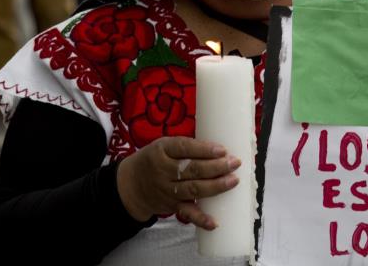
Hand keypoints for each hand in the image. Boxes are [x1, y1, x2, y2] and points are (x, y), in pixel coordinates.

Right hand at [116, 136, 241, 229]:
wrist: (132, 185)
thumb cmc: (155, 159)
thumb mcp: (164, 145)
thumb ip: (187, 146)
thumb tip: (220, 148)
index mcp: (162, 150)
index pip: (184, 148)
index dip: (204, 149)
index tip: (223, 150)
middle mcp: (163, 170)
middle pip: (192, 169)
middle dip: (216, 167)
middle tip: (235, 163)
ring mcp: (167, 190)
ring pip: (194, 189)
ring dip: (216, 186)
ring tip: (233, 181)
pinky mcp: (172, 206)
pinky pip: (187, 213)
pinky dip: (201, 219)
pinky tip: (215, 222)